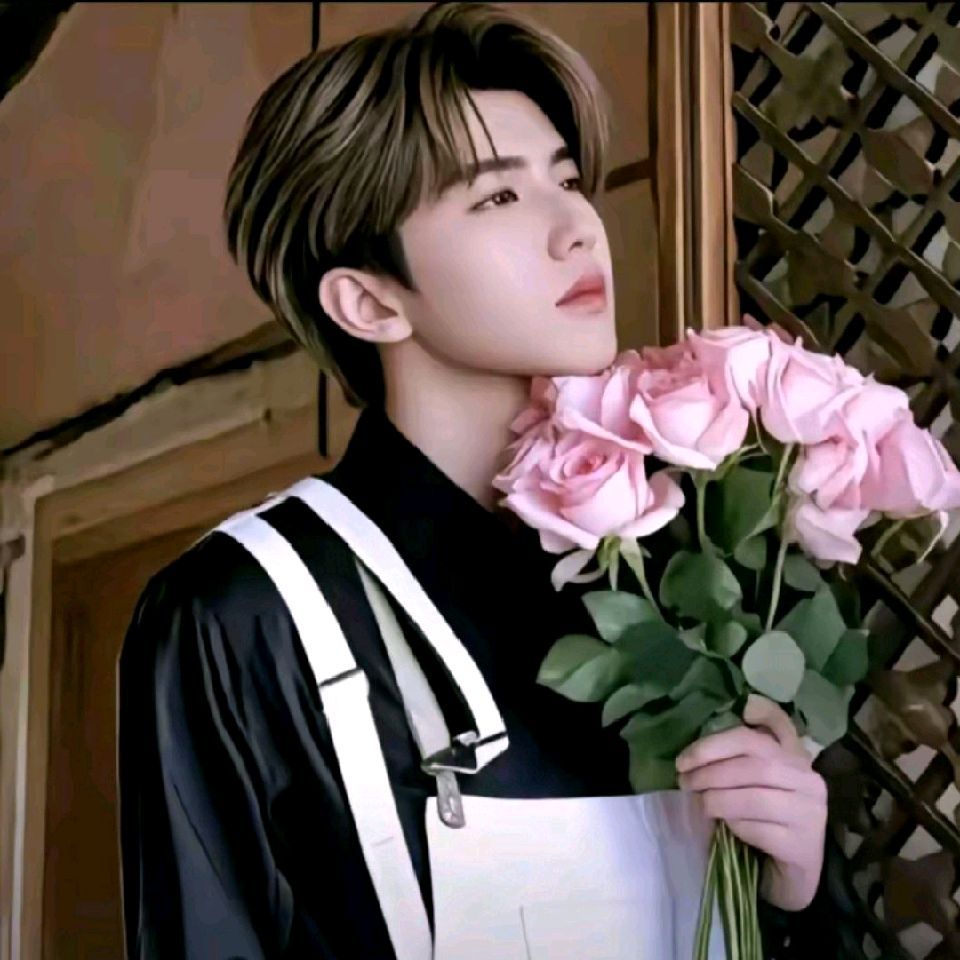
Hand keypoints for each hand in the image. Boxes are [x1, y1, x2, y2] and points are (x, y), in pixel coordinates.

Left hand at [675, 694, 826, 911]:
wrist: (792, 874)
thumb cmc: (766, 821)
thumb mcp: (752, 784)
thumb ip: (737, 760)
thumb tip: (692, 754)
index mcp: (795, 757)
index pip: (753, 738)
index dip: (714, 744)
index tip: (684, 758)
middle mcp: (809, 780)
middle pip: (753, 765)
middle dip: (710, 772)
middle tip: (684, 782)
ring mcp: (811, 814)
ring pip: (755, 797)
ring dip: (717, 799)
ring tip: (699, 803)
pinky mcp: (803, 846)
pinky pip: (759, 829)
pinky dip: (735, 825)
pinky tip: (725, 827)